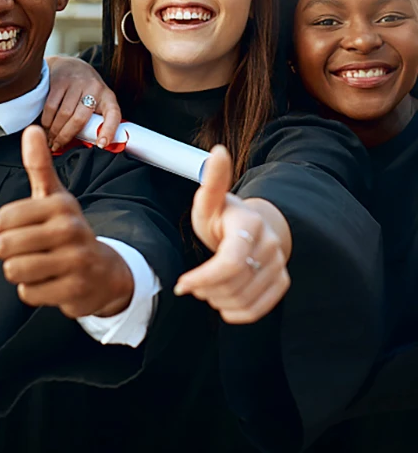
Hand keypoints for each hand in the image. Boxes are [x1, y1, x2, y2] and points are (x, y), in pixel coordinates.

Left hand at [0, 125, 133, 318]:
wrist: (105, 271)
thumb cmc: (69, 229)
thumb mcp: (55, 196)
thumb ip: (40, 165)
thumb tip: (32, 130)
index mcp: (60, 204)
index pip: (3, 219)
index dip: (4, 227)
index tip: (20, 227)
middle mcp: (69, 230)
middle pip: (5, 246)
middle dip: (9, 251)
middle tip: (28, 249)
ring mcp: (74, 261)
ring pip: (14, 271)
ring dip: (19, 272)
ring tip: (37, 264)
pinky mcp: (73, 291)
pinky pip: (28, 293)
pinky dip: (33, 290)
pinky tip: (49, 281)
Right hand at [42, 56, 120, 151]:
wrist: (70, 64)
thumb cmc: (85, 91)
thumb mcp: (96, 101)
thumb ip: (94, 119)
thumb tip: (87, 144)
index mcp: (107, 97)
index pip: (113, 114)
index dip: (109, 130)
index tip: (101, 145)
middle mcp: (94, 88)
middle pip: (79, 119)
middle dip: (66, 136)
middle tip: (57, 146)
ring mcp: (76, 82)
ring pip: (63, 114)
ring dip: (54, 131)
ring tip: (50, 139)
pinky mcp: (60, 80)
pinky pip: (51, 106)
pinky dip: (46, 120)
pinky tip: (45, 126)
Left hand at [174, 146, 290, 323]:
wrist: (254, 226)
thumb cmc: (224, 215)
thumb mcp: (210, 201)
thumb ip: (211, 181)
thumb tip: (217, 152)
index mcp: (250, 224)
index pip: (230, 263)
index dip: (204, 278)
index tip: (183, 285)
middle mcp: (270, 245)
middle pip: (234, 284)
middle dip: (206, 289)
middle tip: (191, 284)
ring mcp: (279, 264)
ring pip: (245, 299)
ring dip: (218, 301)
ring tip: (205, 289)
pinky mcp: (282, 282)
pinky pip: (259, 310)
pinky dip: (237, 312)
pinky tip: (222, 303)